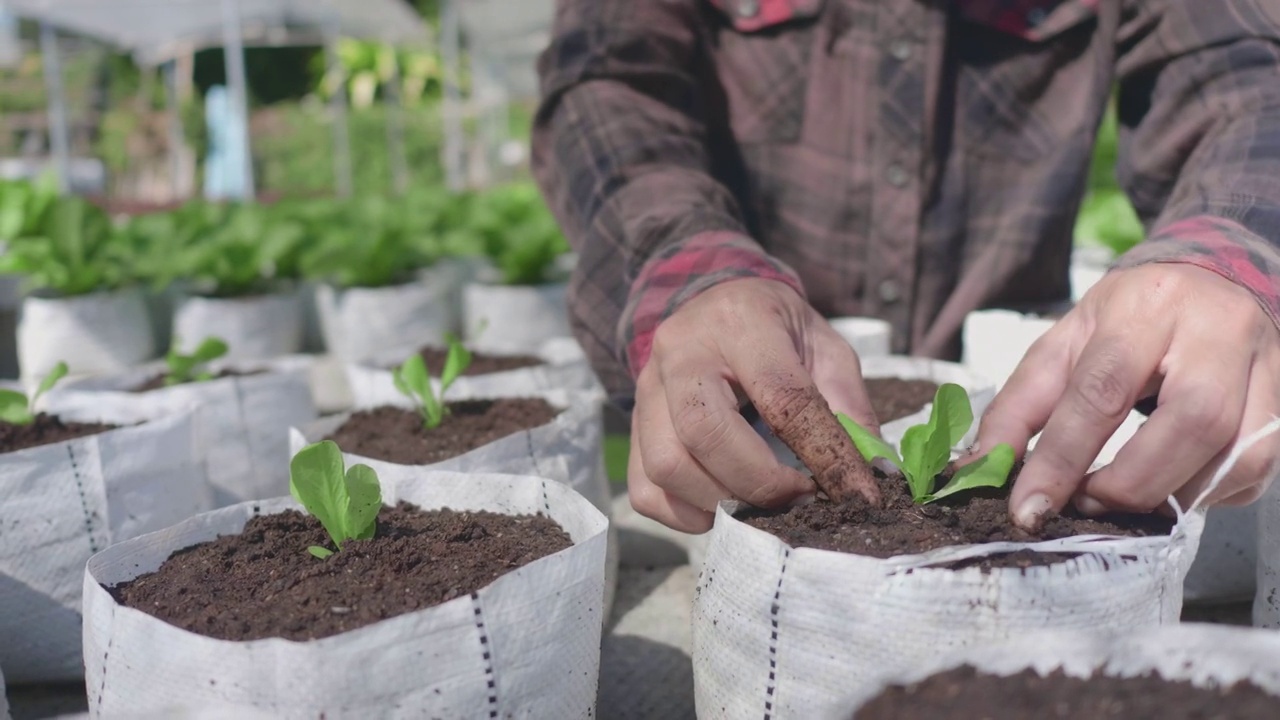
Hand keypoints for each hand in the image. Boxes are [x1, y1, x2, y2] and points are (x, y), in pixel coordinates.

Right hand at [628, 278, 879, 531]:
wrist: (713, 305)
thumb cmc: (777, 331)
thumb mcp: (825, 347)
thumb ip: (849, 405)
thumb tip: (873, 474)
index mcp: (740, 323)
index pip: (782, 398)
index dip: (824, 454)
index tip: (857, 493)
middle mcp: (681, 352)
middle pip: (705, 433)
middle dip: (761, 483)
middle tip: (799, 497)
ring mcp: (646, 390)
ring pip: (668, 467)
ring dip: (723, 501)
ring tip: (762, 501)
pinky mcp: (633, 426)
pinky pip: (646, 490)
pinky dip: (688, 514)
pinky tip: (723, 502)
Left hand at [973, 264, 1279, 530]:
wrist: (1211, 277)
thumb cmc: (1129, 317)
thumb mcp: (1063, 343)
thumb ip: (1019, 406)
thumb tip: (981, 469)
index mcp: (1146, 308)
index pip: (1104, 390)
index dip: (1062, 458)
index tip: (1028, 507)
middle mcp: (1217, 332)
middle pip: (1191, 424)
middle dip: (1129, 483)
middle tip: (1083, 502)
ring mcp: (1266, 366)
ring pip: (1236, 455)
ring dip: (1169, 496)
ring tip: (1119, 498)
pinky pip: (1255, 470)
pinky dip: (1205, 495)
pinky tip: (1168, 485)